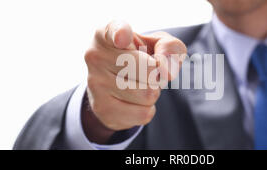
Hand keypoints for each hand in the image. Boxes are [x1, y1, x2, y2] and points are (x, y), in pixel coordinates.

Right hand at [82, 21, 186, 142]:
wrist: (116, 86)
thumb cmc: (140, 57)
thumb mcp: (158, 44)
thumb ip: (170, 48)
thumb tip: (166, 71)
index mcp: (106, 34)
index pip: (114, 30)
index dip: (121, 33)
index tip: (123, 37)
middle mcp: (96, 56)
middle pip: (149, 68)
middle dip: (157, 74)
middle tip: (147, 71)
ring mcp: (96, 84)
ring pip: (148, 94)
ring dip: (153, 92)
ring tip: (139, 85)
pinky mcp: (102, 109)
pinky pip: (143, 113)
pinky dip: (147, 109)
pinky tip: (134, 102)